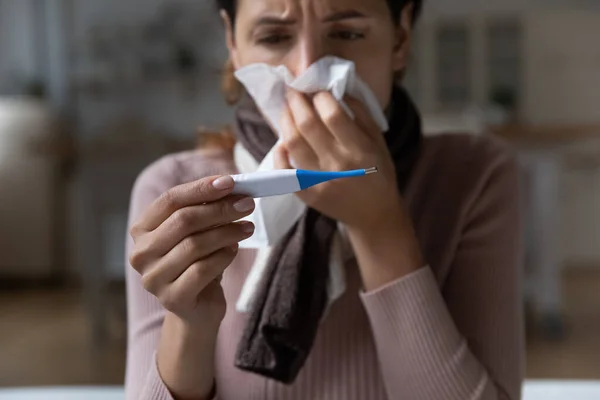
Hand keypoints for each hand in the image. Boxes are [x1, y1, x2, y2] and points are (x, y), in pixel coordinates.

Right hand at [129, 175, 254, 326]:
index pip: (170, 200)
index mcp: (142, 230)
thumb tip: (233, 187)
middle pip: (183, 221)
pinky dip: (224, 256)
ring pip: (194, 245)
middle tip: (247, 204)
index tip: (230, 182)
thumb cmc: (198, 262)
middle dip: (220, 209)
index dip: (201, 188)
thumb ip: (207, 209)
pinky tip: (234, 250)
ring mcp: (153, 278)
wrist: (197, 308)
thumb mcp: (198, 232)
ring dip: (227, 232)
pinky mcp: (172, 298)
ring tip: (247, 228)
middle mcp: (141, 253)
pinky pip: (203, 269)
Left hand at [275, 89, 402, 231]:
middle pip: (307, 124)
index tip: (317, 89)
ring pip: (292, 143)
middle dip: (297, 101)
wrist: (373, 214)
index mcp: (359, 150)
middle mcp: (336, 165)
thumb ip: (361, 113)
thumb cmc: (379, 173)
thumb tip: (336, 89)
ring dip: (286, 120)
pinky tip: (284, 140)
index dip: (321, 96)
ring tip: (288, 110)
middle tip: (294, 90)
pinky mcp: (305, 194)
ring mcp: (317, 182)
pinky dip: (279, 151)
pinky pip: (283, 168)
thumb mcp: (378, 141)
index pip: (333, 115)